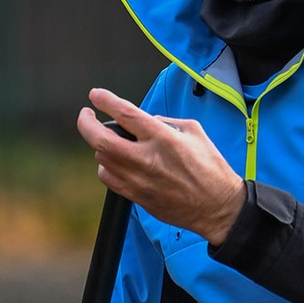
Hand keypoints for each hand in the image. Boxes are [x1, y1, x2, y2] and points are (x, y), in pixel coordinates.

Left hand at [78, 88, 245, 243]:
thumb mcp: (194, 132)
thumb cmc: (210, 168)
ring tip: (111, 141)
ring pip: (102, 158)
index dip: (105, 101)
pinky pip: (108, 178)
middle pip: (100, 139)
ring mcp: (139, 180)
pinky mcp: (136, 197)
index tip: (96, 95)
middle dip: (86, 123)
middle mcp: (147, 159)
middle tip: (86, 115)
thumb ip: (166, 122)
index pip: (125, 114)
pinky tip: (115, 163)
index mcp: (163, 138)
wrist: (217, 207)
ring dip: (101, 146)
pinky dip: (107, 166)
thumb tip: (146, 120)